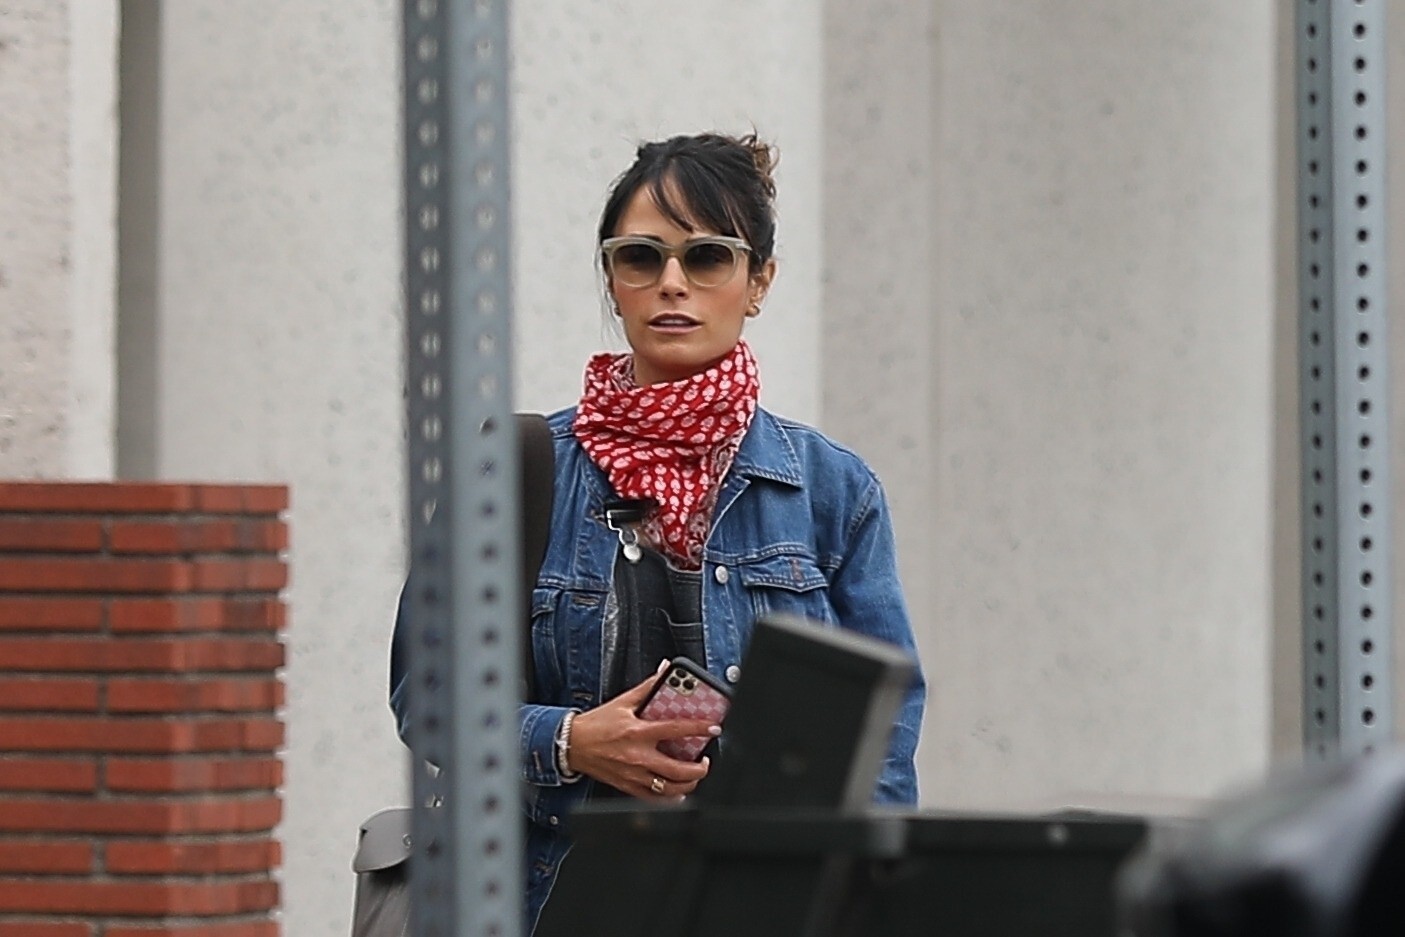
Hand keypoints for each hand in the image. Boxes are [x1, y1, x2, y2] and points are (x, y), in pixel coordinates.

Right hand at [568, 667, 720, 799]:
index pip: (676, 730)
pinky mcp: (627, 786)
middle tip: (705, 761)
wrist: (572, 745)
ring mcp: (633, 775)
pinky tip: (677, 793)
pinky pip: (654, 799)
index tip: (714, 728)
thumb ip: (648, 687)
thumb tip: (665, 670)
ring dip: (687, 785)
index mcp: (638, 732)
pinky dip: (669, 798)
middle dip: (699, 768)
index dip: (699, 729)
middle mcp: (638, 756)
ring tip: (694, 776)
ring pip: (668, 788)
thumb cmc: (596, 724)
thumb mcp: (623, 702)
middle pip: (678, 769)